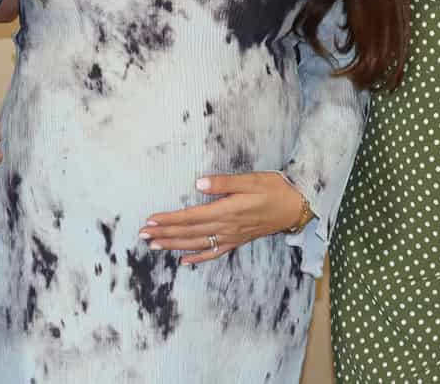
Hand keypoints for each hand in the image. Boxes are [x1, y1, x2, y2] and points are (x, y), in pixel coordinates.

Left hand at [141, 172, 306, 265]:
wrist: (296, 208)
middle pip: (190, 232)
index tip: (151, 220)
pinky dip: (198, 257)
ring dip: (174, 245)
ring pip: (198, 244)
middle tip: (143, 235)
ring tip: (154, 245)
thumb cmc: (274, 189)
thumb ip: (224, 183)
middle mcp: (227, 227)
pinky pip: (214, 252)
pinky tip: (184, 260)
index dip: (170, 220)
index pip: (191, 217)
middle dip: (165, 234)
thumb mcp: (251, 179)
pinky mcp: (238, 241)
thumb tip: (198, 184)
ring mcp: (232, 237)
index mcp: (227, 211)